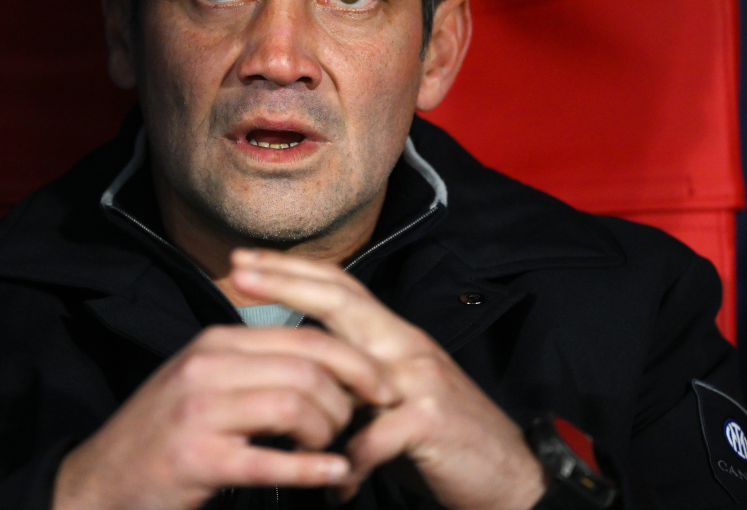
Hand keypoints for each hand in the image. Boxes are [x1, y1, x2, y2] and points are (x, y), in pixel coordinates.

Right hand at [51, 321, 394, 509]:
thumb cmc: (162, 433)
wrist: (99, 481)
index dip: (355, 362)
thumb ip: (253, 365)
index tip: (382, 387)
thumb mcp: (202, 380)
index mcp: (216, 341)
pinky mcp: (197, 459)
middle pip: (309, 368)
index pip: (305, 336)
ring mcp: (200, 412)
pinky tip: (331, 474)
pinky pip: (269, 461)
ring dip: (329, 434)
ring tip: (330, 452)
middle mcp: (208, 366)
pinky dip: (310, 469)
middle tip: (356, 427)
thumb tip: (324, 365)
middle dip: (348, 400)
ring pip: (296, 406)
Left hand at [229, 248, 546, 509]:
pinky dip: (348, 462)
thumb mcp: (391, 395)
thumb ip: (352, 375)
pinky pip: (374, 437)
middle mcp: (405, 345)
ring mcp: (420, 379)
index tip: (245, 260)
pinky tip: (335, 485)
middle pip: (341, 300)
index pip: (340, 287)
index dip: (293, 270)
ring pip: (349, 366)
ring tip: (263, 393)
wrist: (508, 472)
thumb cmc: (439, 436)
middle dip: (285, 281)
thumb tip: (298, 363)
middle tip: (238, 270)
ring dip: (304, 385)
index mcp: (392, 336)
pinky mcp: (431, 420)